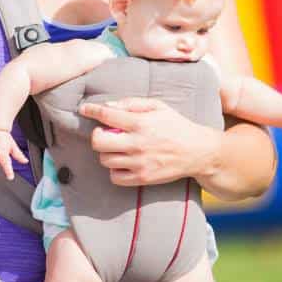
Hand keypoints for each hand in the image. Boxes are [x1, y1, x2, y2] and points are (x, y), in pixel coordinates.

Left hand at [78, 97, 220, 186]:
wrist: (197, 151)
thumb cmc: (176, 125)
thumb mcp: (158, 106)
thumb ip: (132, 103)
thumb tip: (108, 105)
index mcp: (141, 123)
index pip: (107, 115)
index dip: (91, 110)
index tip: (84, 109)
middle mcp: (138, 143)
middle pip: (98, 142)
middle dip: (97, 136)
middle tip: (104, 133)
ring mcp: (139, 163)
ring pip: (105, 159)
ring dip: (107, 152)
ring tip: (118, 148)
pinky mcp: (142, 178)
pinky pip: (114, 177)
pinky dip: (115, 170)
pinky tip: (123, 162)